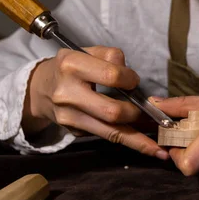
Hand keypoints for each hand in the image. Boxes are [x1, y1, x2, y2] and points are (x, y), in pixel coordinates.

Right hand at [22, 46, 168, 159]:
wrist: (40, 88)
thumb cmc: (72, 67)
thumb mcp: (88, 52)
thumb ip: (112, 57)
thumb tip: (133, 80)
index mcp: (72, 65)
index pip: (112, 76)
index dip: (130, 79)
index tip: (134, 81)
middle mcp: (67, 93)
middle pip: (112, 111)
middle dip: (136, 112)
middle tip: (146, 110)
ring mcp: (68, 116)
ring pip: (110, 132)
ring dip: (138, 139)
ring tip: (159, 147)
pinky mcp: (73, 131)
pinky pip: (105, 136)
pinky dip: (127, 140)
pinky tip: (144, 145)